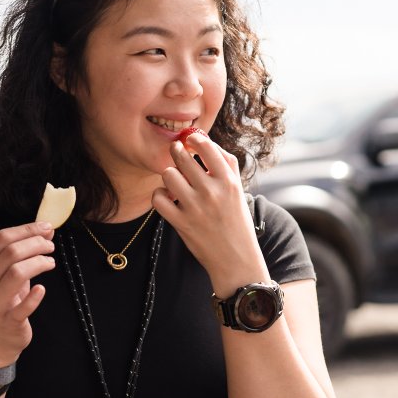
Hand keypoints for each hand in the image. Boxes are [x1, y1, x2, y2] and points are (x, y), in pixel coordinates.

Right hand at [0, 221, 55, 366]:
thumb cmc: (2, 301)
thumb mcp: (5, 275)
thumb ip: (22, 253)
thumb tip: (45, 230)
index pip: (1, 239)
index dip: (26, 229)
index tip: (45, 227)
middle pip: (11, 253)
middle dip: (36, 243)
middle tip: (50, 245)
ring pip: (16, 273)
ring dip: (39, 262)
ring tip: (50, 262)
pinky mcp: (8, 322)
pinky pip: (22, 307)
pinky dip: (34, 297)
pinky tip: (42, 289)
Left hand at [152, 132, 269, 296]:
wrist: (236, 259)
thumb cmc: (236, 220)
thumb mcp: (239, 189)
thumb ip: (226, 163)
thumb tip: (205, 141)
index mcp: (228, 181)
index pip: (206, 147)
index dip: (194, 138)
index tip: (189, 139)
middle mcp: (212, 192)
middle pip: (182, 158)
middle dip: (176, 152)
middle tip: (176, 153)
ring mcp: (195, 208)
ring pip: (168, 175)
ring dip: (169, 175)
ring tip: (174, 180)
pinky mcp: (181, 223)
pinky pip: (158, 198)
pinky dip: (160, 195)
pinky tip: (168, 198)